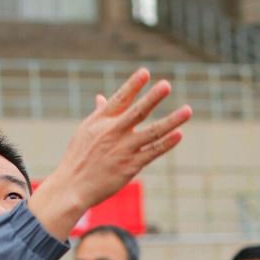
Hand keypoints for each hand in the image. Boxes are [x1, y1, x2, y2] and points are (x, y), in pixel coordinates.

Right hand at [30, 69, 191, 240]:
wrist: (72, 187)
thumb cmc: (78, 157)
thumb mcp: (85, 131)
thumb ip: (99, 114)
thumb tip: (102, 97)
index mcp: (100, 121)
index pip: (119, 99)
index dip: (133, 86)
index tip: (145, 72)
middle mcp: (112, 133)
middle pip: (137, 112)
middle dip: (152, 98)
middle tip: (167, 85)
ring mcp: (123, 150)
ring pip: (151, 133)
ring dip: (171, 121)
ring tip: (188, 110)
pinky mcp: (130, 166)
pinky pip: (152, 153)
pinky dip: (166, 144)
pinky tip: (179, 134)